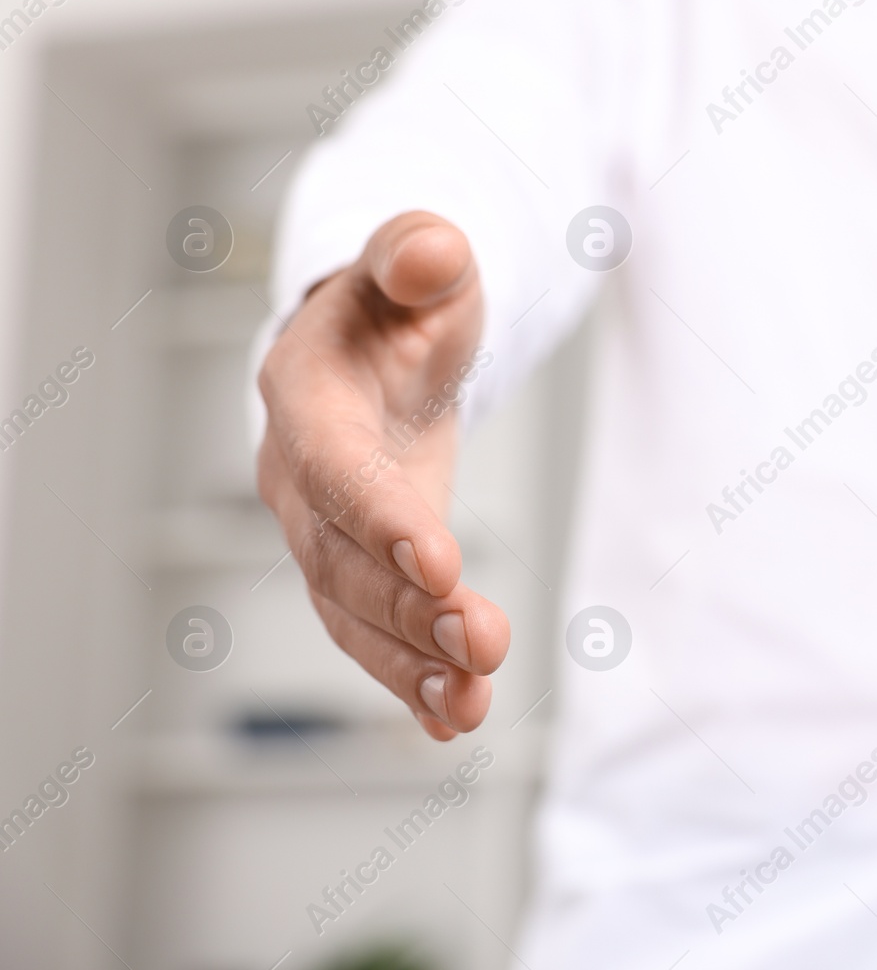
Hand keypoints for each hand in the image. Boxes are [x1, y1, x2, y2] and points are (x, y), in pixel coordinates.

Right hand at [257, 211, 507, 740]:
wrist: (378, 344)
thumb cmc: (402, 299)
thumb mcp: (419, 259)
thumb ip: (419, 254)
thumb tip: (437, 251)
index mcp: (307, 392)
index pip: (335, 464)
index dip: (380, 514)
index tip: (441, 561)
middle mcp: (298, 473)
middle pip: (342, 557)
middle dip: (409, 607)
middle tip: (485, 643)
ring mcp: (324, 530)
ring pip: (354, 610)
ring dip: (411, 661)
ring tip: (472, 702)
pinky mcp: (362, 567)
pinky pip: (374, 633)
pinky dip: (411, 679)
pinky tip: (455, 719)